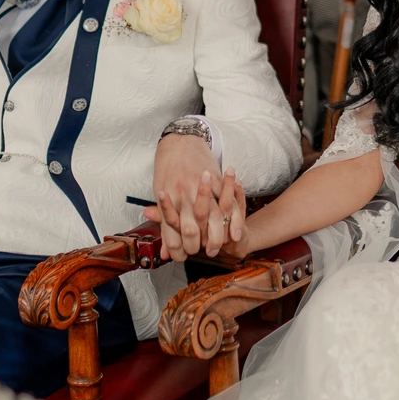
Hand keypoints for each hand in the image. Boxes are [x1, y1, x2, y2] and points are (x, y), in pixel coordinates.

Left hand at [151, 133, 240, 258]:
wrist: (180, 142)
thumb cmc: (169, 171)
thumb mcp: (161, 195)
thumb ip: (165, 225)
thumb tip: (165, 253)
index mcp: (168, 201)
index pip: (172, 234)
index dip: (179, 250)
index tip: (186, 256)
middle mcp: (183, 196)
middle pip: (192, 229)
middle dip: (202, 245)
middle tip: (212, 252)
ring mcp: (200, 187)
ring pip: (213, 217)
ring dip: (221, 235)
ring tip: (228, 244)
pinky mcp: (215, 179)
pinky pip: (228, 201)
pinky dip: (234, 218)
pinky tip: (237, 229)